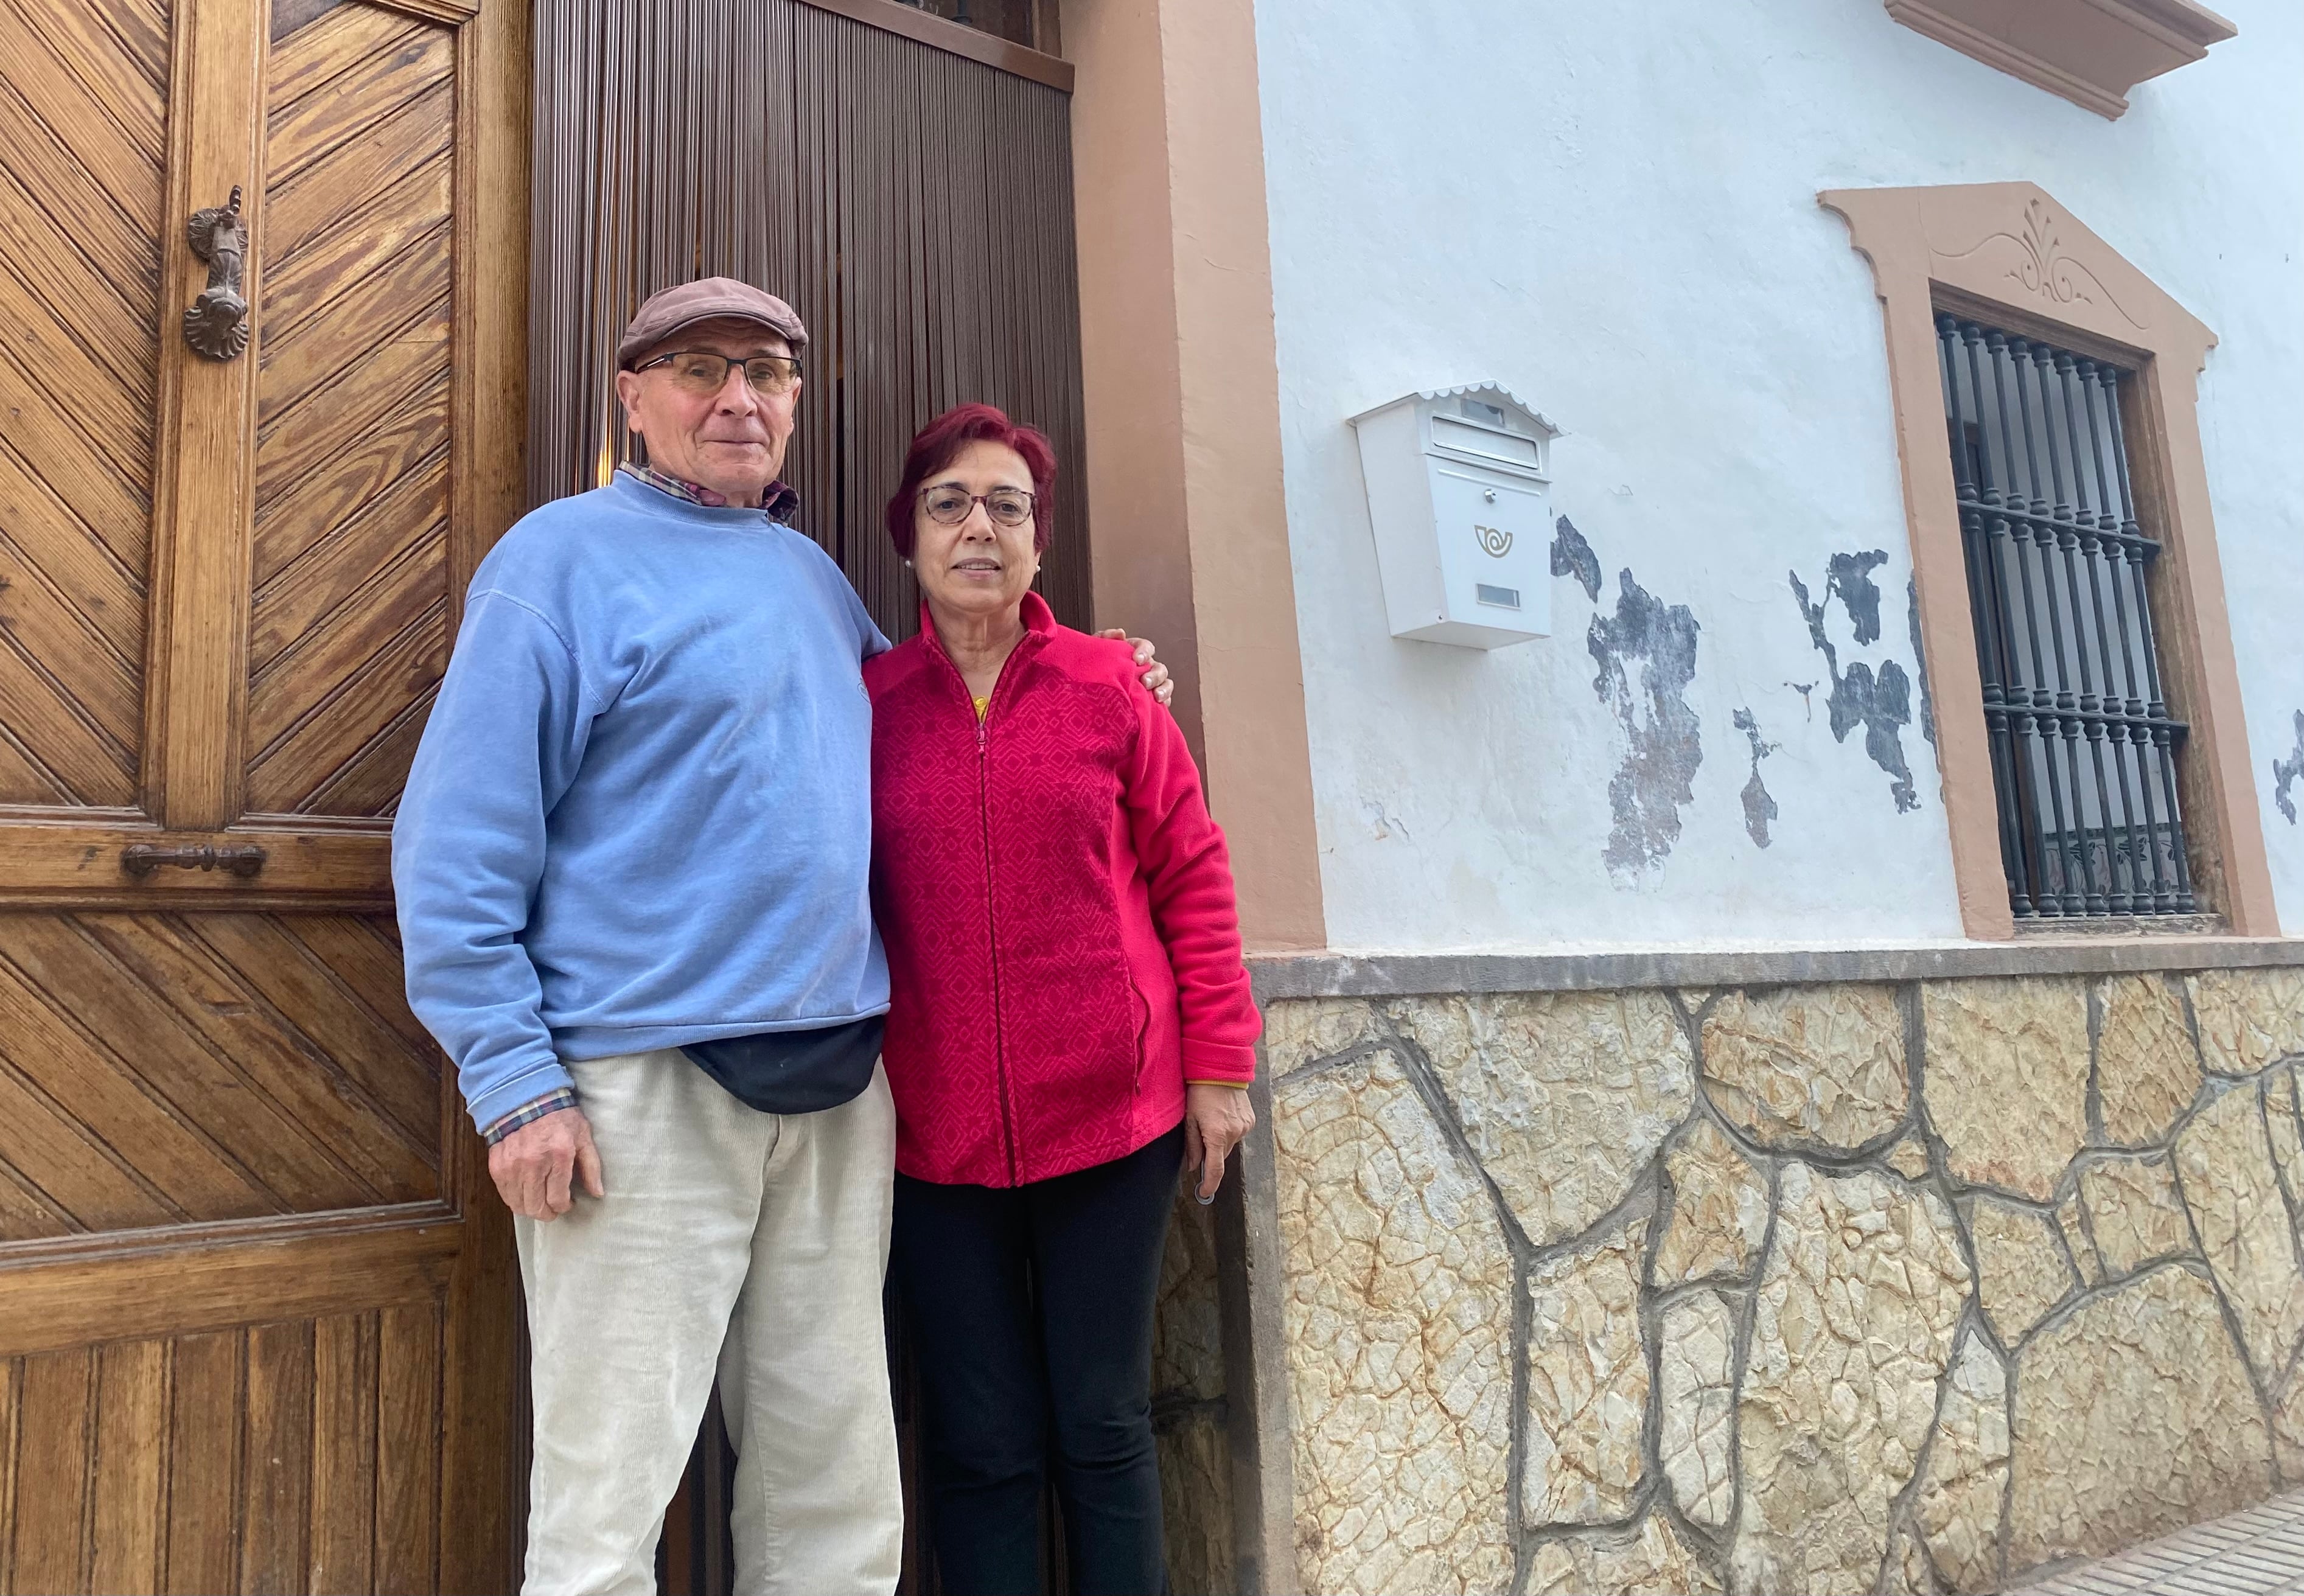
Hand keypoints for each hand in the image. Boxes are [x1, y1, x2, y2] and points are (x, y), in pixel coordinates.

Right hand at [488, 1106, 604, 1220]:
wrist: (526, 1099)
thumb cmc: (559, 1117)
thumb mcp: (583, 1136)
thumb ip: (591, 1166)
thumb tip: (597, 1193)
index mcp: (558, 1156)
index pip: (557, 1199)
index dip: (564, 1207)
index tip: (568, 1203)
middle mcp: (533, 1164)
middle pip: (536, 1207)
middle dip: (548, 1213)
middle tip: (554, 1208)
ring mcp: (512, 1166)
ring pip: (518, 1205)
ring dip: (531, 1209)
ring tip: (540, 1201)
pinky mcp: (496, 1166)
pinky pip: (505, 1195)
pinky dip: (515, 1199)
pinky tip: (525, 1193)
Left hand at [1096, 628, 1173, 708]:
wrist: (1092, 688)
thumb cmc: (1097, 666)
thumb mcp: (1098, 649)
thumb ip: (1106, 637)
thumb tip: (1120, 633)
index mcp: (1135, 652)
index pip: (1146, 646)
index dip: (1144, 651)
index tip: (1137, 659)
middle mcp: (1146, 666)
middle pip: (1159, 667)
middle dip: (1154, 674)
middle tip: (1145, 681)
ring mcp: (1151, 683)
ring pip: (1165, 682)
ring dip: (1163, 688)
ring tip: (1156, 696)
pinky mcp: (1152, 698)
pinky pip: (1165, 699)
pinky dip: (1165, 701)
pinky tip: (1158, 705)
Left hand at [1183, 1083, 1254, 1201]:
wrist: (1220, 1069)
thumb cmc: (1199, 1093)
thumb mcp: (1190, 1119)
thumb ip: (1191, 1146)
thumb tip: (1192, 1167)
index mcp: (1216, 1135)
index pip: (1215, 1169)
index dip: (1209, 1185)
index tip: (1203, 1193)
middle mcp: (1234, 1133)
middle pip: (1222, 1156)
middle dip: (1211, 1154)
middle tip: (1201, 1138)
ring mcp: (1245, 1126)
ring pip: (1230, 1145)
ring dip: (1220, 1140)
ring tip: (1212, 1121)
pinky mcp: (1250, 1120)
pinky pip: (1238, 1133)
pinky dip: (1229, 1131)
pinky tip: (1222, 1116)